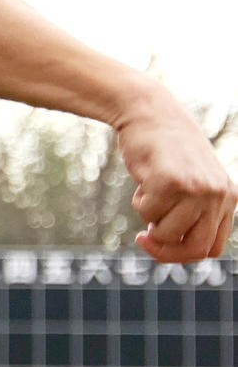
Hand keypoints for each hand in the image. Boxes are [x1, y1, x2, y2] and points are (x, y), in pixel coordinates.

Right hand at [116, 91, 237, 262]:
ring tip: (149, 190)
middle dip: (165, 252)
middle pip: (195, 249)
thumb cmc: (166, 148)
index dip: (184, 254)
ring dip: (149, 218)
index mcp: (228, 196)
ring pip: (167, 234)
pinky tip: (144, 177)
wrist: (151, 112)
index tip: (161, 244)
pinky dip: (139, 200)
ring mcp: (196, 189)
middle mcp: (218, 194)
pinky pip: (147, 213)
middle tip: (142, 239)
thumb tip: (173, 250)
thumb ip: (194, 210)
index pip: (212, 247)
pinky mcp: (170, 182)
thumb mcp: (192, 180)